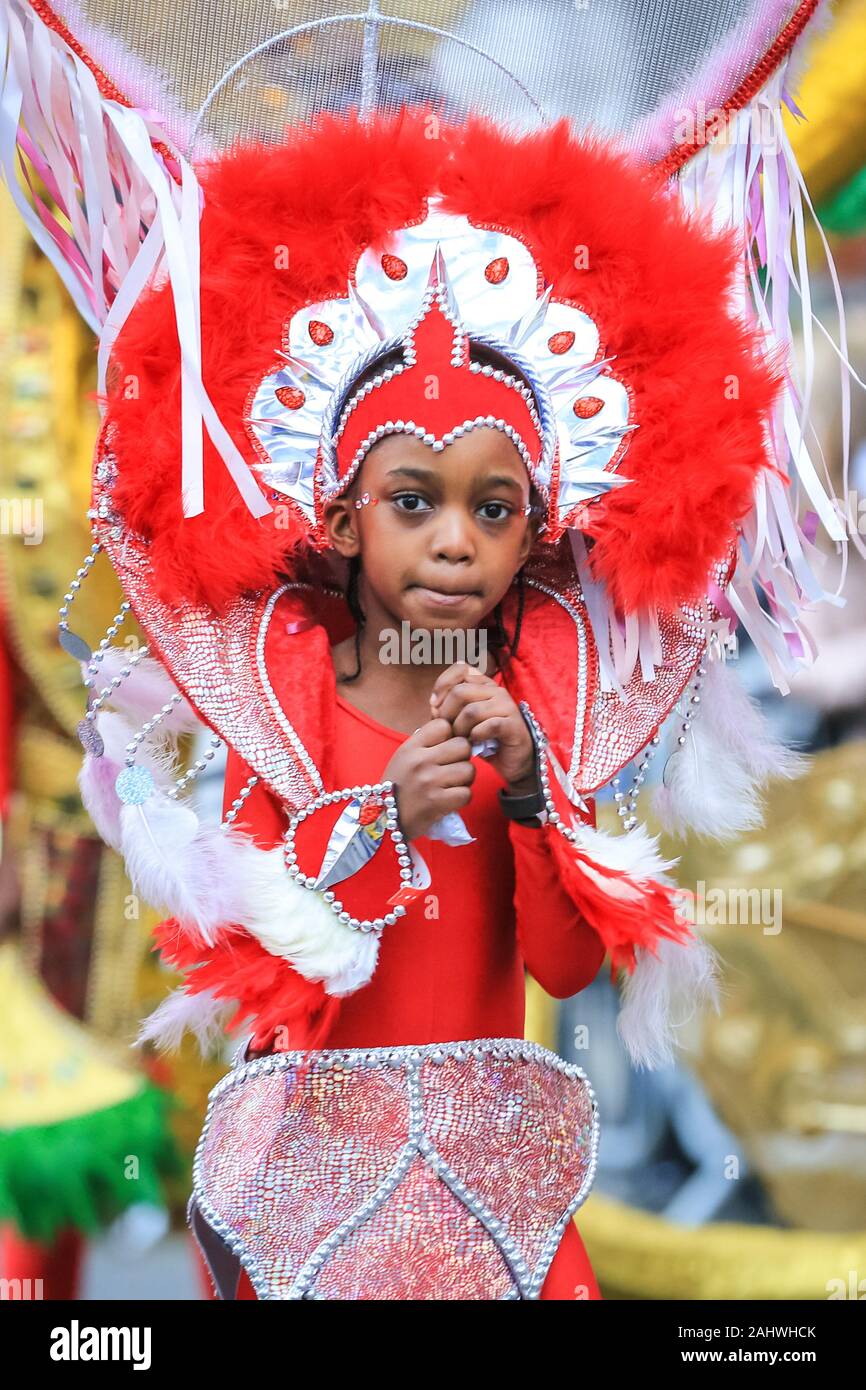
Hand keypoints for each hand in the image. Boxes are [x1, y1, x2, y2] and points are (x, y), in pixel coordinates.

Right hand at [382, 718, 474, 841]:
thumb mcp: (405, 757)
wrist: (384, 820)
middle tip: (452, 768)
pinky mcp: (437, 802)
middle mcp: (420, 761)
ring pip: (469, 770)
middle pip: (463, 746)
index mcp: (411, 747)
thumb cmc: (399, 786)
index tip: (443, 749)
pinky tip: (450, 799)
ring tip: (451, 785)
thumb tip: (457, 732)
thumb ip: (427, 743)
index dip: (449, 736)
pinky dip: (462, 798)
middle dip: (462, 757)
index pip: (444, 725)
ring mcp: (429, 781)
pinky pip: (467, 793)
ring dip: (465, 780)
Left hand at [429, 662, 536, 792]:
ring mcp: (506, 706)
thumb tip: (433, 706)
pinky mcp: (512, 724)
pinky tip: (474, 743)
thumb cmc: (484, 738)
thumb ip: (447, 709)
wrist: (513, 759)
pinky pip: (488, 726)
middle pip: (460, 692)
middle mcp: (496, 690)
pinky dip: (476, 736)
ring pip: (471, 711)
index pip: (460, 669)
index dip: (442, 684)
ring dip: (460, 729)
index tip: (434, 706)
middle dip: (446, 713)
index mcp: (483, 684)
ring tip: (460, 739)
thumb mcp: (462, 720)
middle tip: (447, 730)